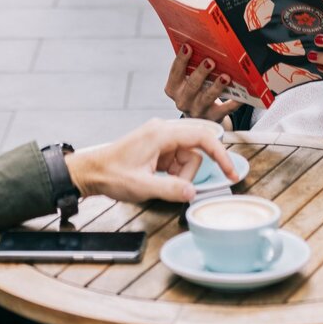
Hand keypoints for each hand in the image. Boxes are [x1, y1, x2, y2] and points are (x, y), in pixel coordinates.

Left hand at [65, 119, 235, 206]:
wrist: (91, 172)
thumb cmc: (112, 174)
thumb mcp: (142, 186)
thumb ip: (171, 189)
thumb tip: (193, 193)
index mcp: (161, 133)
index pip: (201, 137)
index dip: (220, 155)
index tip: (231, 173)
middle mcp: (163, 130)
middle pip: (195, 149)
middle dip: (189, 172)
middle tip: (176, 188)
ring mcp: (160, 138)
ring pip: (187, 157)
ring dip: (180, 174)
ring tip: (158, 183)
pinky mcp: (157, 147)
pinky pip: (177, 160)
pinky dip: (173, 173)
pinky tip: (157, 179)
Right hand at [164, 46, 243, 124]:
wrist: (199, 118)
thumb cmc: (194, 90)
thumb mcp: (186, 80)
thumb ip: (190, 66)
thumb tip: (202, 43)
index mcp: (173, 88)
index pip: (175, 72)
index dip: (181, 59)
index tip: (188, 46)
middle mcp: (183, 101)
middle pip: (192, 86)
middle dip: (201, 73)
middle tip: (210, 61)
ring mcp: (198, 111)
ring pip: (207, 98)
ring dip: (216, 87)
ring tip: (225, 77)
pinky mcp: (213, 117)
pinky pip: (225, 110)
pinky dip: (234, 103)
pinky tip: (241, 96)